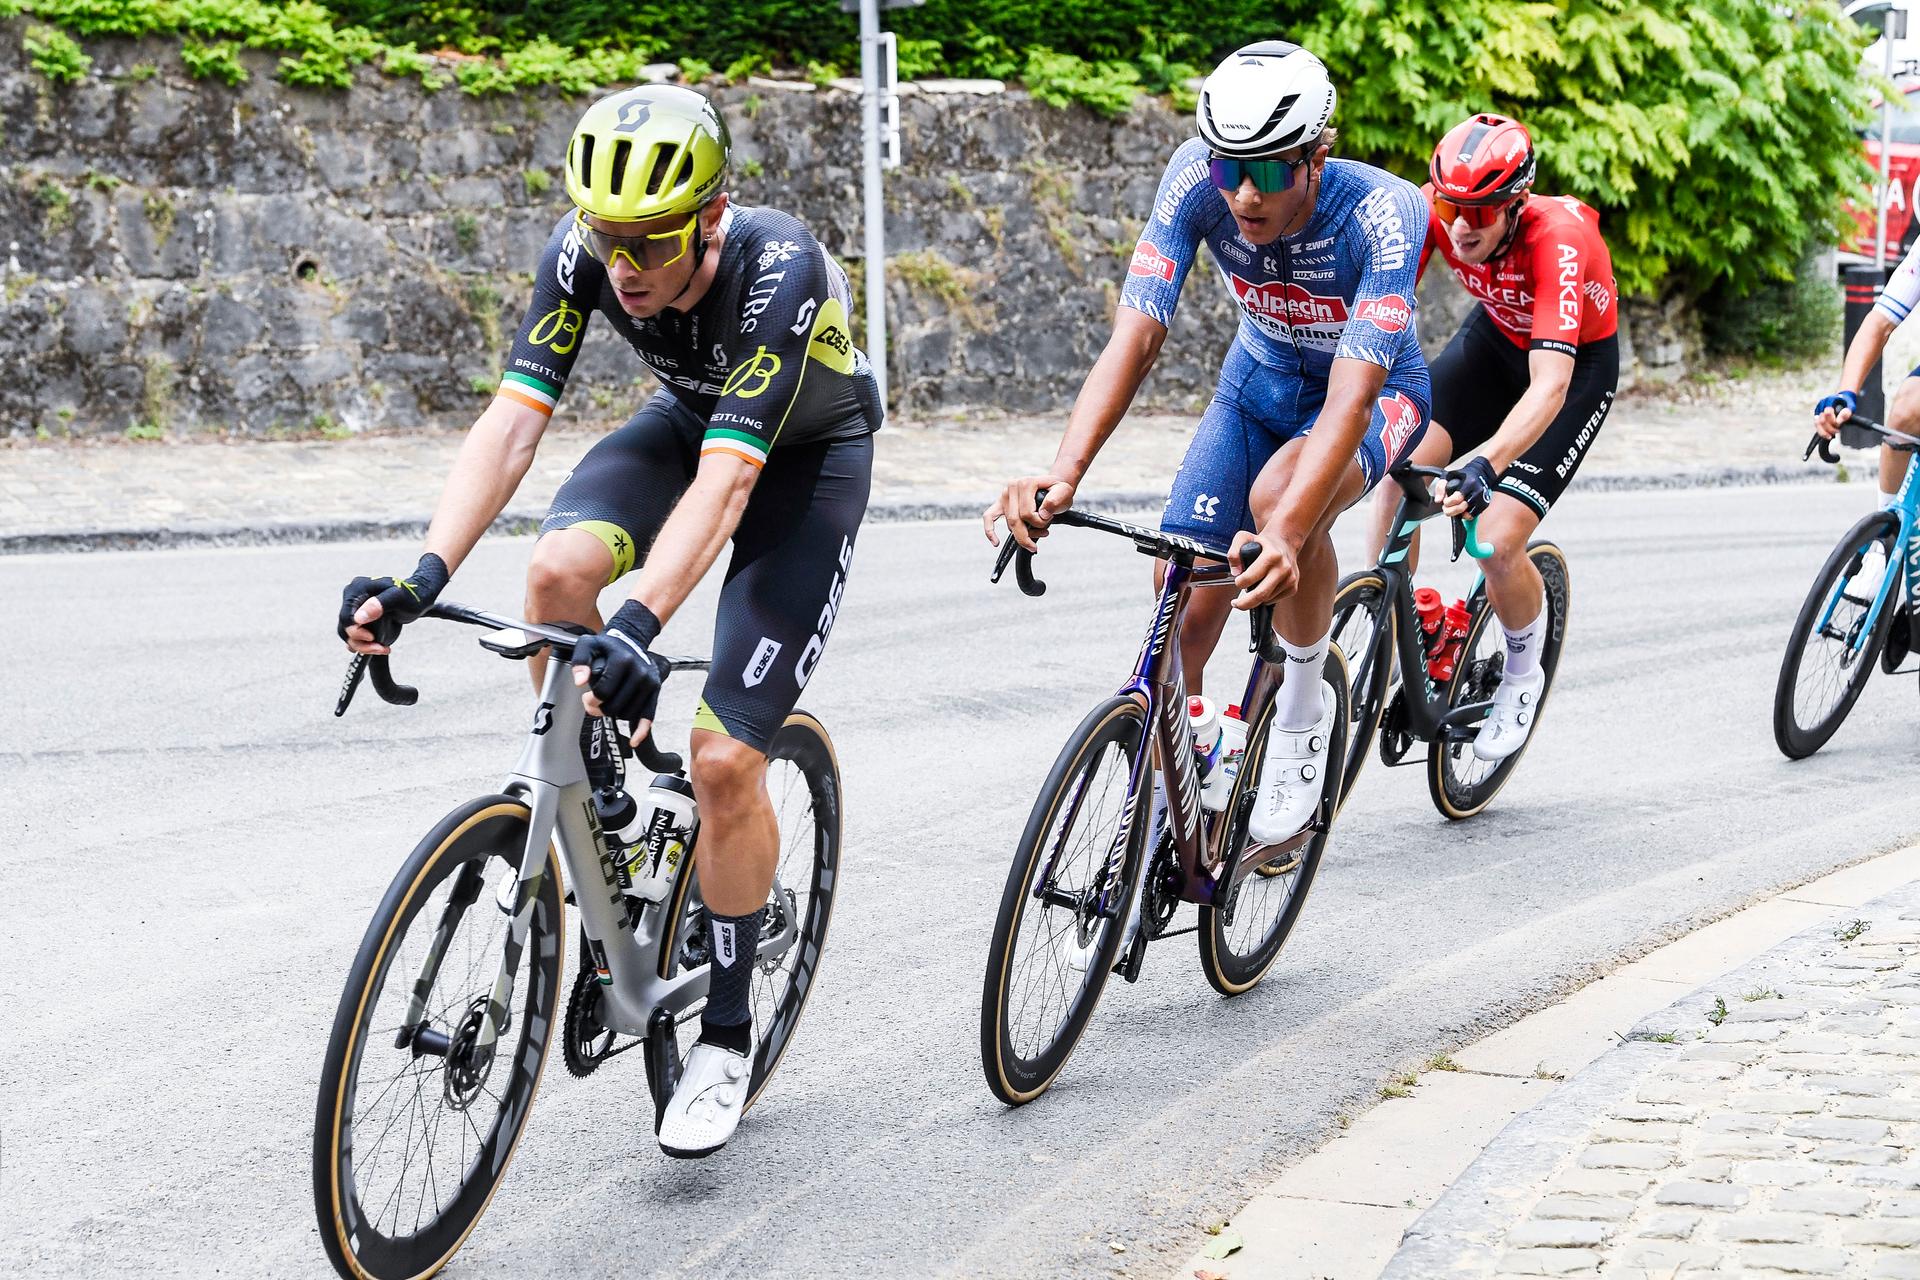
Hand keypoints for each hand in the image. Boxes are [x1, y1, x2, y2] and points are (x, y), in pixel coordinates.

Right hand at [339, 553, 448, 654]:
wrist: (419, 597)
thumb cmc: (410, 595)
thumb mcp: (399, 598)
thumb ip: (379, 604)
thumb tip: (359, 618)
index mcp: (357, 590)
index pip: (346, 616)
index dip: (355, 631)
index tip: (371, 637)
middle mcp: (352, 599)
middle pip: (344, 628)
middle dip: (361, 642)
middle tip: (380, 648)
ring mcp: (355, 610)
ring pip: (348, 636)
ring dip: (363, 647)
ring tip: (382, 648)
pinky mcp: (360, 621)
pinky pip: (354, 637)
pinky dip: (365, 645)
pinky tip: (379, 647)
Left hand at [570, 601, 665, 745]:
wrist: (631, 640)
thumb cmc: (607, 646)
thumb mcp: (588, 645)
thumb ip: (580, 661)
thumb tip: (580, 681)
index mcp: (622, 660)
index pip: (604, 691)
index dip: (591, 700)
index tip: (586, 697)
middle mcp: (639, 671)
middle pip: (615, 706)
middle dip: (600, 709)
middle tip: (592, 702)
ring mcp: (649, 682)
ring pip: (627, 713)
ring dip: (614, 714)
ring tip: (606, 704)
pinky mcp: (655, 690)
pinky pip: (648, 715)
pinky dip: (641, 730)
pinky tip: (634, 740)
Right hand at [983, 475, 1075, 551]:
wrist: (1054, 486)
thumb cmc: (1058, 490)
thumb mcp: (1064, 492)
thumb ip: (1055, 500)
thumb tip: (1042, 514)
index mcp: (1026, 483)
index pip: (1027, 513)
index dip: (1039, 523)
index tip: (1049, 520)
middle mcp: (1012, 486)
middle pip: (1016, 521)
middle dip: (1029, 534)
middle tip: (1042, 537)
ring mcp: (1004, 494)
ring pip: (1009, 524)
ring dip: (1022, 534)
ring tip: (1039, 532)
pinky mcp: (1000, 502)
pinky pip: (989, 516)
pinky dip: (990, 530)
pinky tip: (996, 542)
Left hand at [1228, 530, 1299, 608]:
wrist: (1285, 543)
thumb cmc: (1262, 543)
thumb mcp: (1244, 538)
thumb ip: (1234, 552)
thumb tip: (1235, 572)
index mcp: (1272, 555)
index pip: (1250, 577)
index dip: (1239, 583)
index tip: (1237, 581)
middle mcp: (1284, 568)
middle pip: (1261, 594)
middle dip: (1244, 603)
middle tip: (1236, 604)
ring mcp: (1290, 579)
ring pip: (1266, 599)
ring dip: (1255, 597)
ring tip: (1253, 585)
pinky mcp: (1293, 587)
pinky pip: (1274, 599)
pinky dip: (1265, 597)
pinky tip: (1264, 585)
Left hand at [1443, 456, 1498, 518]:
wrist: (1480, 473)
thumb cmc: (1464, 475)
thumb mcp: (1449, 476)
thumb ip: (1441, 487)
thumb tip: (1438, 500)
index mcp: (1469, 482)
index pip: (1457, 498)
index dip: (1448, 502)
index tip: (1445, 501)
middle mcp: (1477, 491)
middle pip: (1462, 507)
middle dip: (1450, 510)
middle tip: (1446, 508)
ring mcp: (1482, 498)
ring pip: (1468, 513)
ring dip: (1457, 513)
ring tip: (1453, 508)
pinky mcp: (1485, 504)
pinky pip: (1473, 515)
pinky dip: (1465, 515)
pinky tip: (1461, 510)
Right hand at [1814, 389, 1856, 438]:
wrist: (1843, 400)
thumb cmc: (1847, 403)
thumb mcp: (1851, 406)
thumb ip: (1846, 413)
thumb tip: (1838, 422)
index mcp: (1829, 400)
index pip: (1827, 412)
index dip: (1832, 421)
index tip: (1839, 425)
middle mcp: (1821, 405)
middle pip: (1821, 420)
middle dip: (1829, 428)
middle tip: (1837, 431)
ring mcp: (1818, 411)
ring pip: (1817, 424)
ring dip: (1824, 432)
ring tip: (1831, 436)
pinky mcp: (1817, 417)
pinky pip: (1817, 426)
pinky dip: (1822, 432)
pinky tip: (1828, 435)